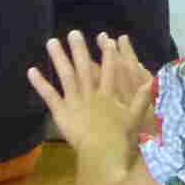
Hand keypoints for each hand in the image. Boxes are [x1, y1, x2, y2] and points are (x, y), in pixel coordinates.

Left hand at [28, 30, 154, 154]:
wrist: (103, 152)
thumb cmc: (120, 137)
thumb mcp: (135, 117)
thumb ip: (142, 98)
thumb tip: (153, 82)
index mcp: (108, 95)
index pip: (109, 71)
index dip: (108, 55)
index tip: (106, 39)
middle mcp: (90, 94)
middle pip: (85, 68)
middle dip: (79, 49)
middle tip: (73, 33)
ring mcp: (74, 101)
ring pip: (66, 76)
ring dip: (58, 58)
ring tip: (51, 42)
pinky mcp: (61, 111)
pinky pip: (49, 95)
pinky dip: (40, 83)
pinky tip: (31, 70)